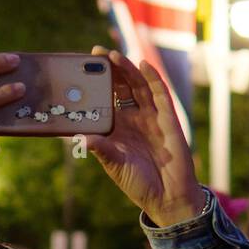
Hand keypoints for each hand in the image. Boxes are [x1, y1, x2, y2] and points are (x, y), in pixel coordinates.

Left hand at [86, 47, 204, 228]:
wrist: (167, 195)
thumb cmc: (138, 183)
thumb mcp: (115, 166)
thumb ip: (102, 150)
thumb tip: (82, 139)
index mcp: (117, 129)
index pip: (105, 101)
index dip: (95, 86)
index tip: (81, 71)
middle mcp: (133, 119)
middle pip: (121, 88)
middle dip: (110, 71)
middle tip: (95, 54)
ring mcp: (151, 116)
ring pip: (138, 86)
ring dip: (127, 69)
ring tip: (113, 56)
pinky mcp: (168, 117)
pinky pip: (160, 93)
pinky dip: (152, 78)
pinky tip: (143, 64)